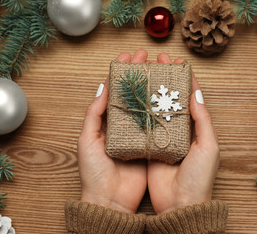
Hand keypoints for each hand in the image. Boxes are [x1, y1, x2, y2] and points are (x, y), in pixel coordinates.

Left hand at [78, 50, 148, 213]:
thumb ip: (94, 113)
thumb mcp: (87, 139)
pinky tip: (169, 95)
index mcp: (107, 122)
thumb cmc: (94, 170)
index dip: (122, 73)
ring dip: (153, 87)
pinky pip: (157, 123)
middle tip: (147, 57)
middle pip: (134, 94)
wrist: (110, 199)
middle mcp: (124, 125)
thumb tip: (102, 86)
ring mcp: (139, 134)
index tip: (129, 56)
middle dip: (140, 74)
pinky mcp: (151, 144)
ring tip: (160, 69)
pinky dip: (163, 109)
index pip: (116, 91)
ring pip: (147, 105)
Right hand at [148, 53, 219, 213]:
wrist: (180, 204)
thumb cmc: (199, 177)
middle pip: (170, 98)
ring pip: (155, 107)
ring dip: (150, 89)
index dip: (184, 78)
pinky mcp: (147, 145)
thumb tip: (196, 92)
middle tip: (156, 60)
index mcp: (195, 128)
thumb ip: (202, 119)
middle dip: (164, 78)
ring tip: (143, 71)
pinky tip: (132, 95)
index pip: (189, 96)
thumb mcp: (208, 146)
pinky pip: (142, 124)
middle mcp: (177, 129)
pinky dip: (138, 109)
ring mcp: (161, 136)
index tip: (176, 61)